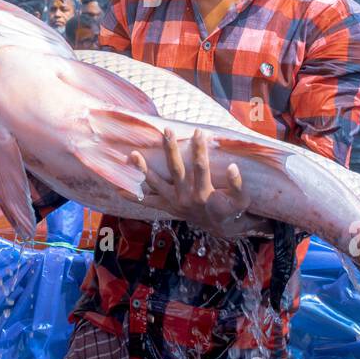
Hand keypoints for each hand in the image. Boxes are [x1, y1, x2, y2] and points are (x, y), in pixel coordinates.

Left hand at [132, 128, 251, 238]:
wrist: (220, 227)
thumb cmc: (231, 209)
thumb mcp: (241, 199)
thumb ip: (237, 184)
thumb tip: (233, 167)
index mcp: (205, 193)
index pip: (201, 166)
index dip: (200, 149)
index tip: (199, 131)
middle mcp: (186, 198)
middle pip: (175, 170)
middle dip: (170, 149)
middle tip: (166, 131)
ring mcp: (173, 202)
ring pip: (156, 184)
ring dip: (143, 170)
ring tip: (132, 155)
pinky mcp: (167, 206)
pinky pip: (147, 202)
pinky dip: (133, 196)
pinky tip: (118, 188)